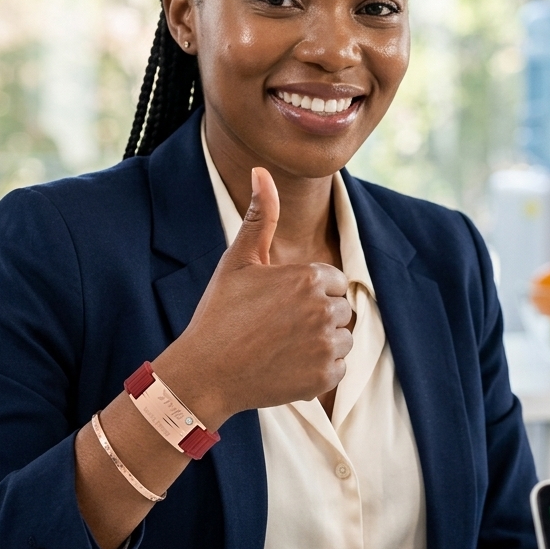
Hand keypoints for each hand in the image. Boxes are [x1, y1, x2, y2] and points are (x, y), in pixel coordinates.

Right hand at [157, 167, 352, 427]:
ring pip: (343, 337)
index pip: (333, 280)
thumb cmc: (220, 313)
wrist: (206, 372)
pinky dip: (320, 370)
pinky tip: (288, 365)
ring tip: (283, 346)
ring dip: (322, 342)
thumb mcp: (238, 260)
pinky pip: (340, 369)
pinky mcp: (325, 378)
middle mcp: (324, 309)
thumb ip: (259, 215)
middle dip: (317, 316)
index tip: (279, 304)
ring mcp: (327, 345)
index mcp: (309, 276)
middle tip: (278, 327)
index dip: (307, 291)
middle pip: (341, 308)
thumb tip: (261, 170)